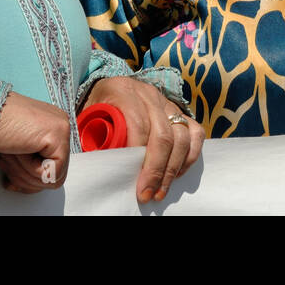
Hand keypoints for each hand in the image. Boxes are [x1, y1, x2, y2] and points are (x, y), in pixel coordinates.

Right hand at [0, 92, 70, 192]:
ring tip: (8, 152)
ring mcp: (62, 128)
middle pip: (53, 177)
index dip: (28, 180)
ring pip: (52, 179)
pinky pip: (50, 173)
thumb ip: (27, 166)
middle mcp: (60, 125)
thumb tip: (28, 187)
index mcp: (51, 128)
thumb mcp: (14, 152)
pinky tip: (17, 149)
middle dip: (25, 178)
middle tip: (6, 160)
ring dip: (23, 173)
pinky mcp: (57, 134)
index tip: (10, 179)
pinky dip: (28, 168)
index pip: (52, 170)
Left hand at [86, 76, 203, 201]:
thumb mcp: (88, 119)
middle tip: (146, 193)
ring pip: (182, 136)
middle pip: (162, 134)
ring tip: (160, 190)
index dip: (136, 153)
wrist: (109, 92)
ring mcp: (167, 102)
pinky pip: (195, 133)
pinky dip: (189, 156)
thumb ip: (96, 137)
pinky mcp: (180, 111)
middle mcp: (149, 94)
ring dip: (173, 168)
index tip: (132, 178)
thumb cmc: (96, 111)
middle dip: (156, 169)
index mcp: (123, 91)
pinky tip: (176, 173)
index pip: (137, 123)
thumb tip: (110, 167)